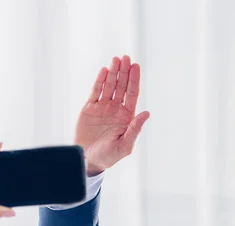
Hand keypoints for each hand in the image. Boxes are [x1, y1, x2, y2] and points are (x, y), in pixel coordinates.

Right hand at [75, 55, 149, 175]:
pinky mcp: (90, 108)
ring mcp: (103, 107)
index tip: (136, 66)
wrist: (88, 159)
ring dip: (113, 73)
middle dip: (124, 72)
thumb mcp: (125, 145)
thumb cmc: (109, 156)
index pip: (132, 94)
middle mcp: (116, 109)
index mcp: (127, 116)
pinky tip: (104, 70)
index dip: (134, 80)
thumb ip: (135, 129)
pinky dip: (99, 81)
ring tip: (116, 59)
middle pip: (122, 86)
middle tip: (126, 57)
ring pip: (109, 86)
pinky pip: (95, 91)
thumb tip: (147, 113)